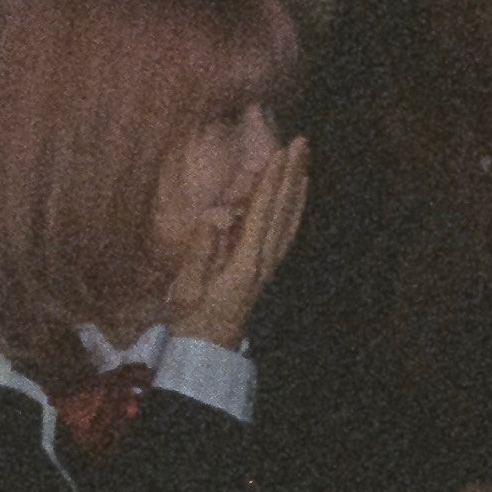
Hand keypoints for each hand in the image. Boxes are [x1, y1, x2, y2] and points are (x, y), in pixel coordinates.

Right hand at [166, 134, 308, 348]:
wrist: (207, 349)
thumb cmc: (190, 318)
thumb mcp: (187, 289)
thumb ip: (200, 254)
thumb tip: (214, 219)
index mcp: (243, 264)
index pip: (261, 216)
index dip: (270, 184)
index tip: (278, 155)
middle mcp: (263, 261)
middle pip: (282, 211)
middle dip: (291, 174)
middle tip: (301, 143)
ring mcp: (268, 264)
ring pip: (289, 218)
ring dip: (297, 185)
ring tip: (304, 156)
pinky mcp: (267, 266)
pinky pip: (287, 230)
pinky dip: (296, 206)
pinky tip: (299, 190)